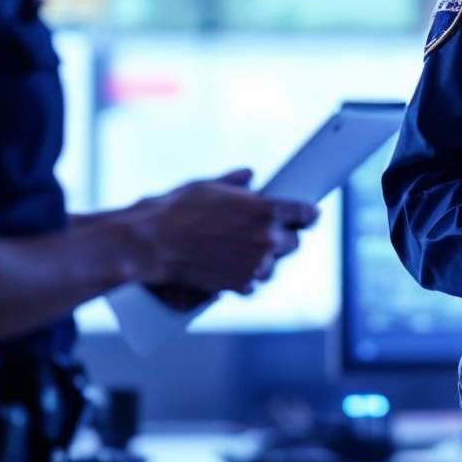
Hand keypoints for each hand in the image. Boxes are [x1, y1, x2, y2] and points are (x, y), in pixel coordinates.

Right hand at [131, 170, 316, 294]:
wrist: (151, 244)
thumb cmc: (176, 209)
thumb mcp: (208, 186)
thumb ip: (235, 182)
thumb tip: (249, 175)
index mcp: (265, 209)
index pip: (304, 214)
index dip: (307, 215)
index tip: (310, 216)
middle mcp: (267, 238)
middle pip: (294, 242)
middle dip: (284, 238)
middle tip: (270, 234)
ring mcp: (255, 264)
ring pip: (273, 265)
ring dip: (265, 260)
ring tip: (246, 252)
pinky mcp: (240, 285)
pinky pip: (254, 283)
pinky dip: (246, 277)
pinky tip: (233, 268)